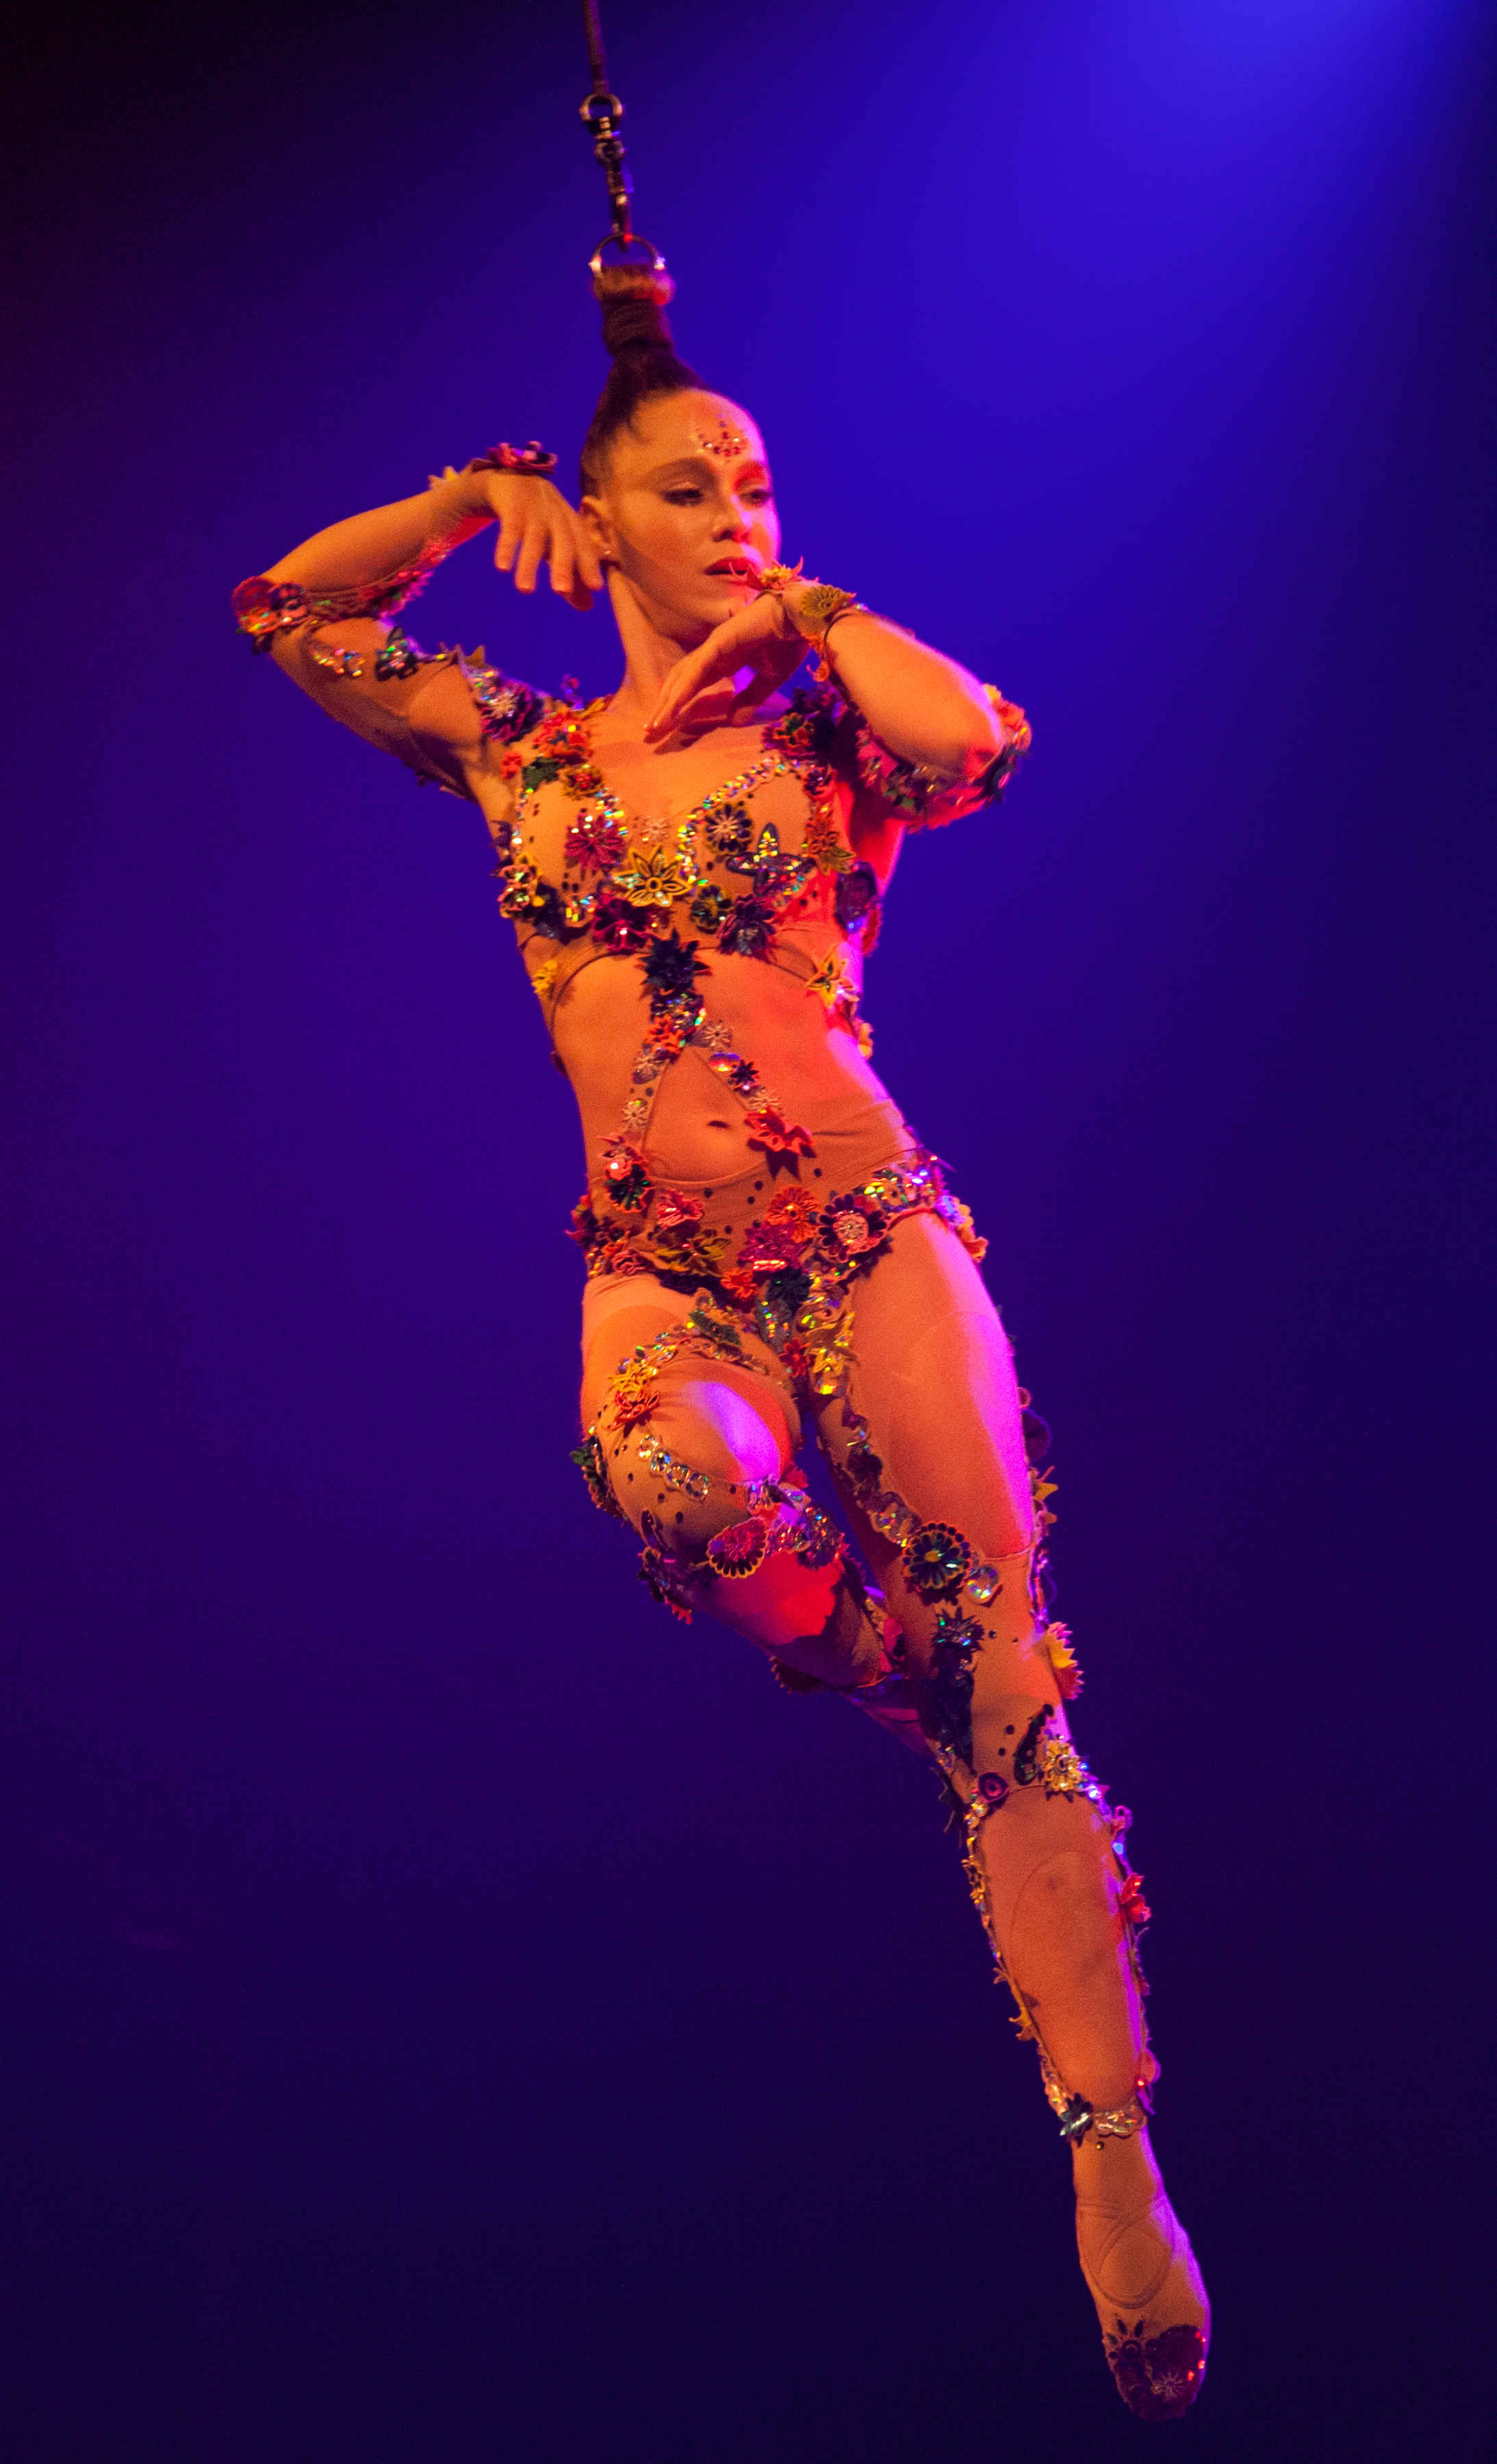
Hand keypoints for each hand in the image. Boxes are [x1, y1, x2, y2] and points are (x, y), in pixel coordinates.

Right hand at [466, 471, 603, 611]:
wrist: (513, 477)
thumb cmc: (542, 519)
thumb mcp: (557, 544)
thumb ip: (572, 575)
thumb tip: (588, 608)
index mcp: (571, 524)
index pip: (584, 545)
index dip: (590, 564)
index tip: (596, 587)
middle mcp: (557, 516)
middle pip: (563, 540)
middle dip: (563, 565)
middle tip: (561, 591)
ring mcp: (534, 510)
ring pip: (534, 539)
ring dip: (529, 564)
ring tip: (525, 590)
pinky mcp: (511, 506)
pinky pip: (509, 528)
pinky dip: (506, 547)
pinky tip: (502, 568)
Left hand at [644, 593, 806, 741]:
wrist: (802, 619)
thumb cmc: (788, 642)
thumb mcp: (768, 680)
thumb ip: (749, 698)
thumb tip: (734, 722)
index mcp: (722, 660)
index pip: (692, 684)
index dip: (678, 704)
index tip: (666, 727)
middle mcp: (712, 652)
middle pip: (680, 681)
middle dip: (665, 706)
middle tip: (650, 731)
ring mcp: (714, 645)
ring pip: (683, 676)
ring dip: (668, 701)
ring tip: (656, 724)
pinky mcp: (720, 641)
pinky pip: (697, 668)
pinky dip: (684, 688)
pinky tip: (674, 706)